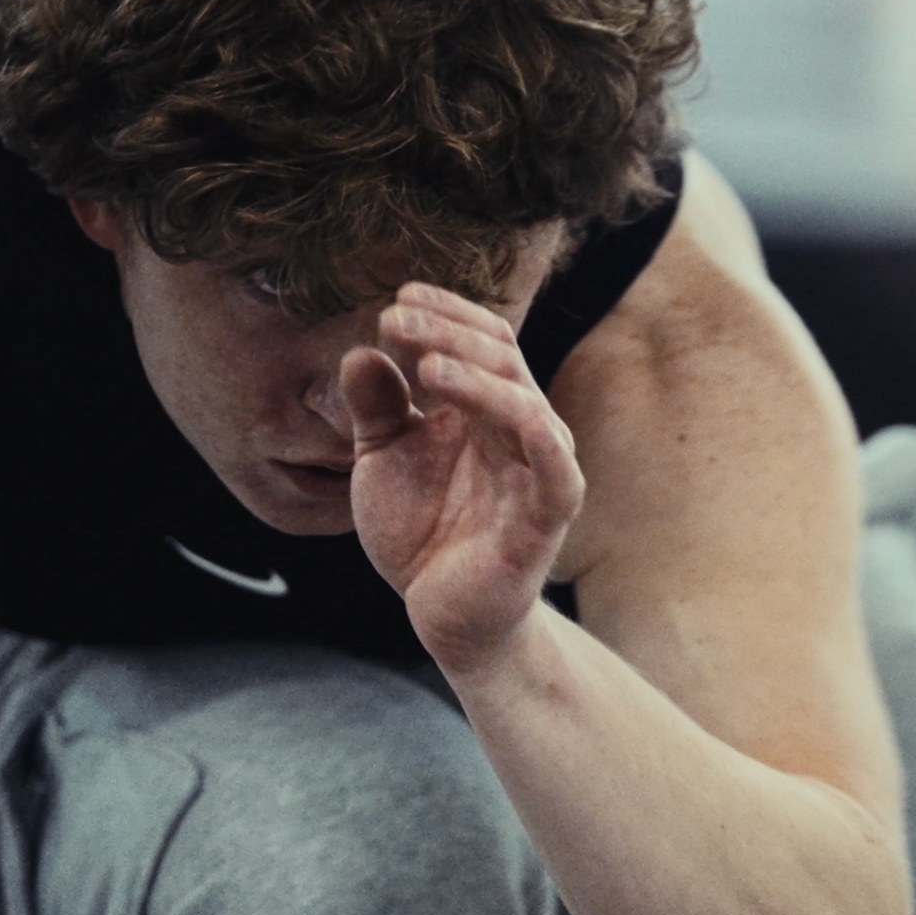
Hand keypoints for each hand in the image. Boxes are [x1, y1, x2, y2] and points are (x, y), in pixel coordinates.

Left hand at [340, 282, 584, 666]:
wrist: (446, 615)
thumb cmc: (425, 533)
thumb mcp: (384, 460)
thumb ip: (375, 408)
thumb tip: (359, 352)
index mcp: (488, 408)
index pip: (482, 340)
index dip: (444, 313)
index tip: (393, 299)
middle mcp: (522, 428)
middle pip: (502, 359)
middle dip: (447, 332)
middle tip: (394, 317)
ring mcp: (540, 469)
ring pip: (524, 403)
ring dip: (477, 376)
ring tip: (425, 360)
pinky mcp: (548, 517)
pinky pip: (556, 472)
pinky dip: (537, 435)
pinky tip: (506, 411)